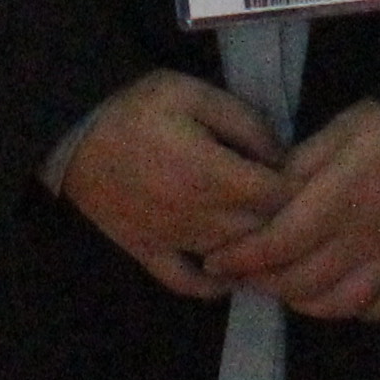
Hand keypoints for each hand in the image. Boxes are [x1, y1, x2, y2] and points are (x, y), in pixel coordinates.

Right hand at [54, 69, 287, 299]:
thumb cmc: (136, 107)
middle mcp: (195, 216)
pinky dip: (213, 285)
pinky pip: (186, 283)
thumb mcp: (194, 94)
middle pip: (259, 232)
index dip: (298, 186)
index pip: (275, 196)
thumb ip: (243, 122)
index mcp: (209, 174)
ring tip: (271, 233)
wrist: (74, 133)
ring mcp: (171, 241)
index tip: (305, 173)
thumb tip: (280, 154)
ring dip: (256, 251)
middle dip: (283, 219)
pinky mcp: (148, 254)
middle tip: (293, 202)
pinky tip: (230, 274)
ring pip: (231, 260)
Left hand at [200, 96, 379, 321]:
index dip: (242, 257)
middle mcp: (365, 237)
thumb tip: (265, 193)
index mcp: (341, 197)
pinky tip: (335, 296)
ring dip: (299, 300)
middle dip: (262, 281)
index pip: (279, 242)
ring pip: (336, 303)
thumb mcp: (340, 127)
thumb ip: (300, 164)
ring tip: (281, 284)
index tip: (216, 260)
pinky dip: (351, 310)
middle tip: (241, 273)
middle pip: (300, 279)